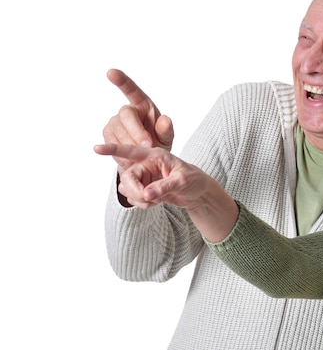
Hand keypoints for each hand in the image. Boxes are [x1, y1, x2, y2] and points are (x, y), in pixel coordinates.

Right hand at [94, 143, 238, 241]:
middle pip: (126, 177)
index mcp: (155, 155)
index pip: (131, 151)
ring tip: (158, 199)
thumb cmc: (194, 179)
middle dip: (135, 191)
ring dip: (140, 199)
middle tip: (148, 199)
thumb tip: (146, 194)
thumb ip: (164, 186)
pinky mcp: (142, 189)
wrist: (197, 192)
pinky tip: (156, 202)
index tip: (96, 147)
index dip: (114, 149)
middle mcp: (146, 164)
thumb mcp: (182, 181)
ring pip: (127, 189)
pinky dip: (142, 204)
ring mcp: (143, 177)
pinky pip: (132, 198)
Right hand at [102, 69, 174, 172]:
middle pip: (126, 115)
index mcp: (144, 105)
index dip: (122, 81)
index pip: (132, 90)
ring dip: (131, 144)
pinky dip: (123, 152)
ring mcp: (115, 121)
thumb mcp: (166, 138)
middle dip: (137, 131)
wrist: (145, 159)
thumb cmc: (157, 142)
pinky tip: (131, 157)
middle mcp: (128, 111)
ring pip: (118, 131)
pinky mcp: (108, 133)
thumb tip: (165, 120)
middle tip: (148, 145)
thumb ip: (167, 130)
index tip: (111, 72)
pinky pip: (112, 142)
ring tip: (142, 154)